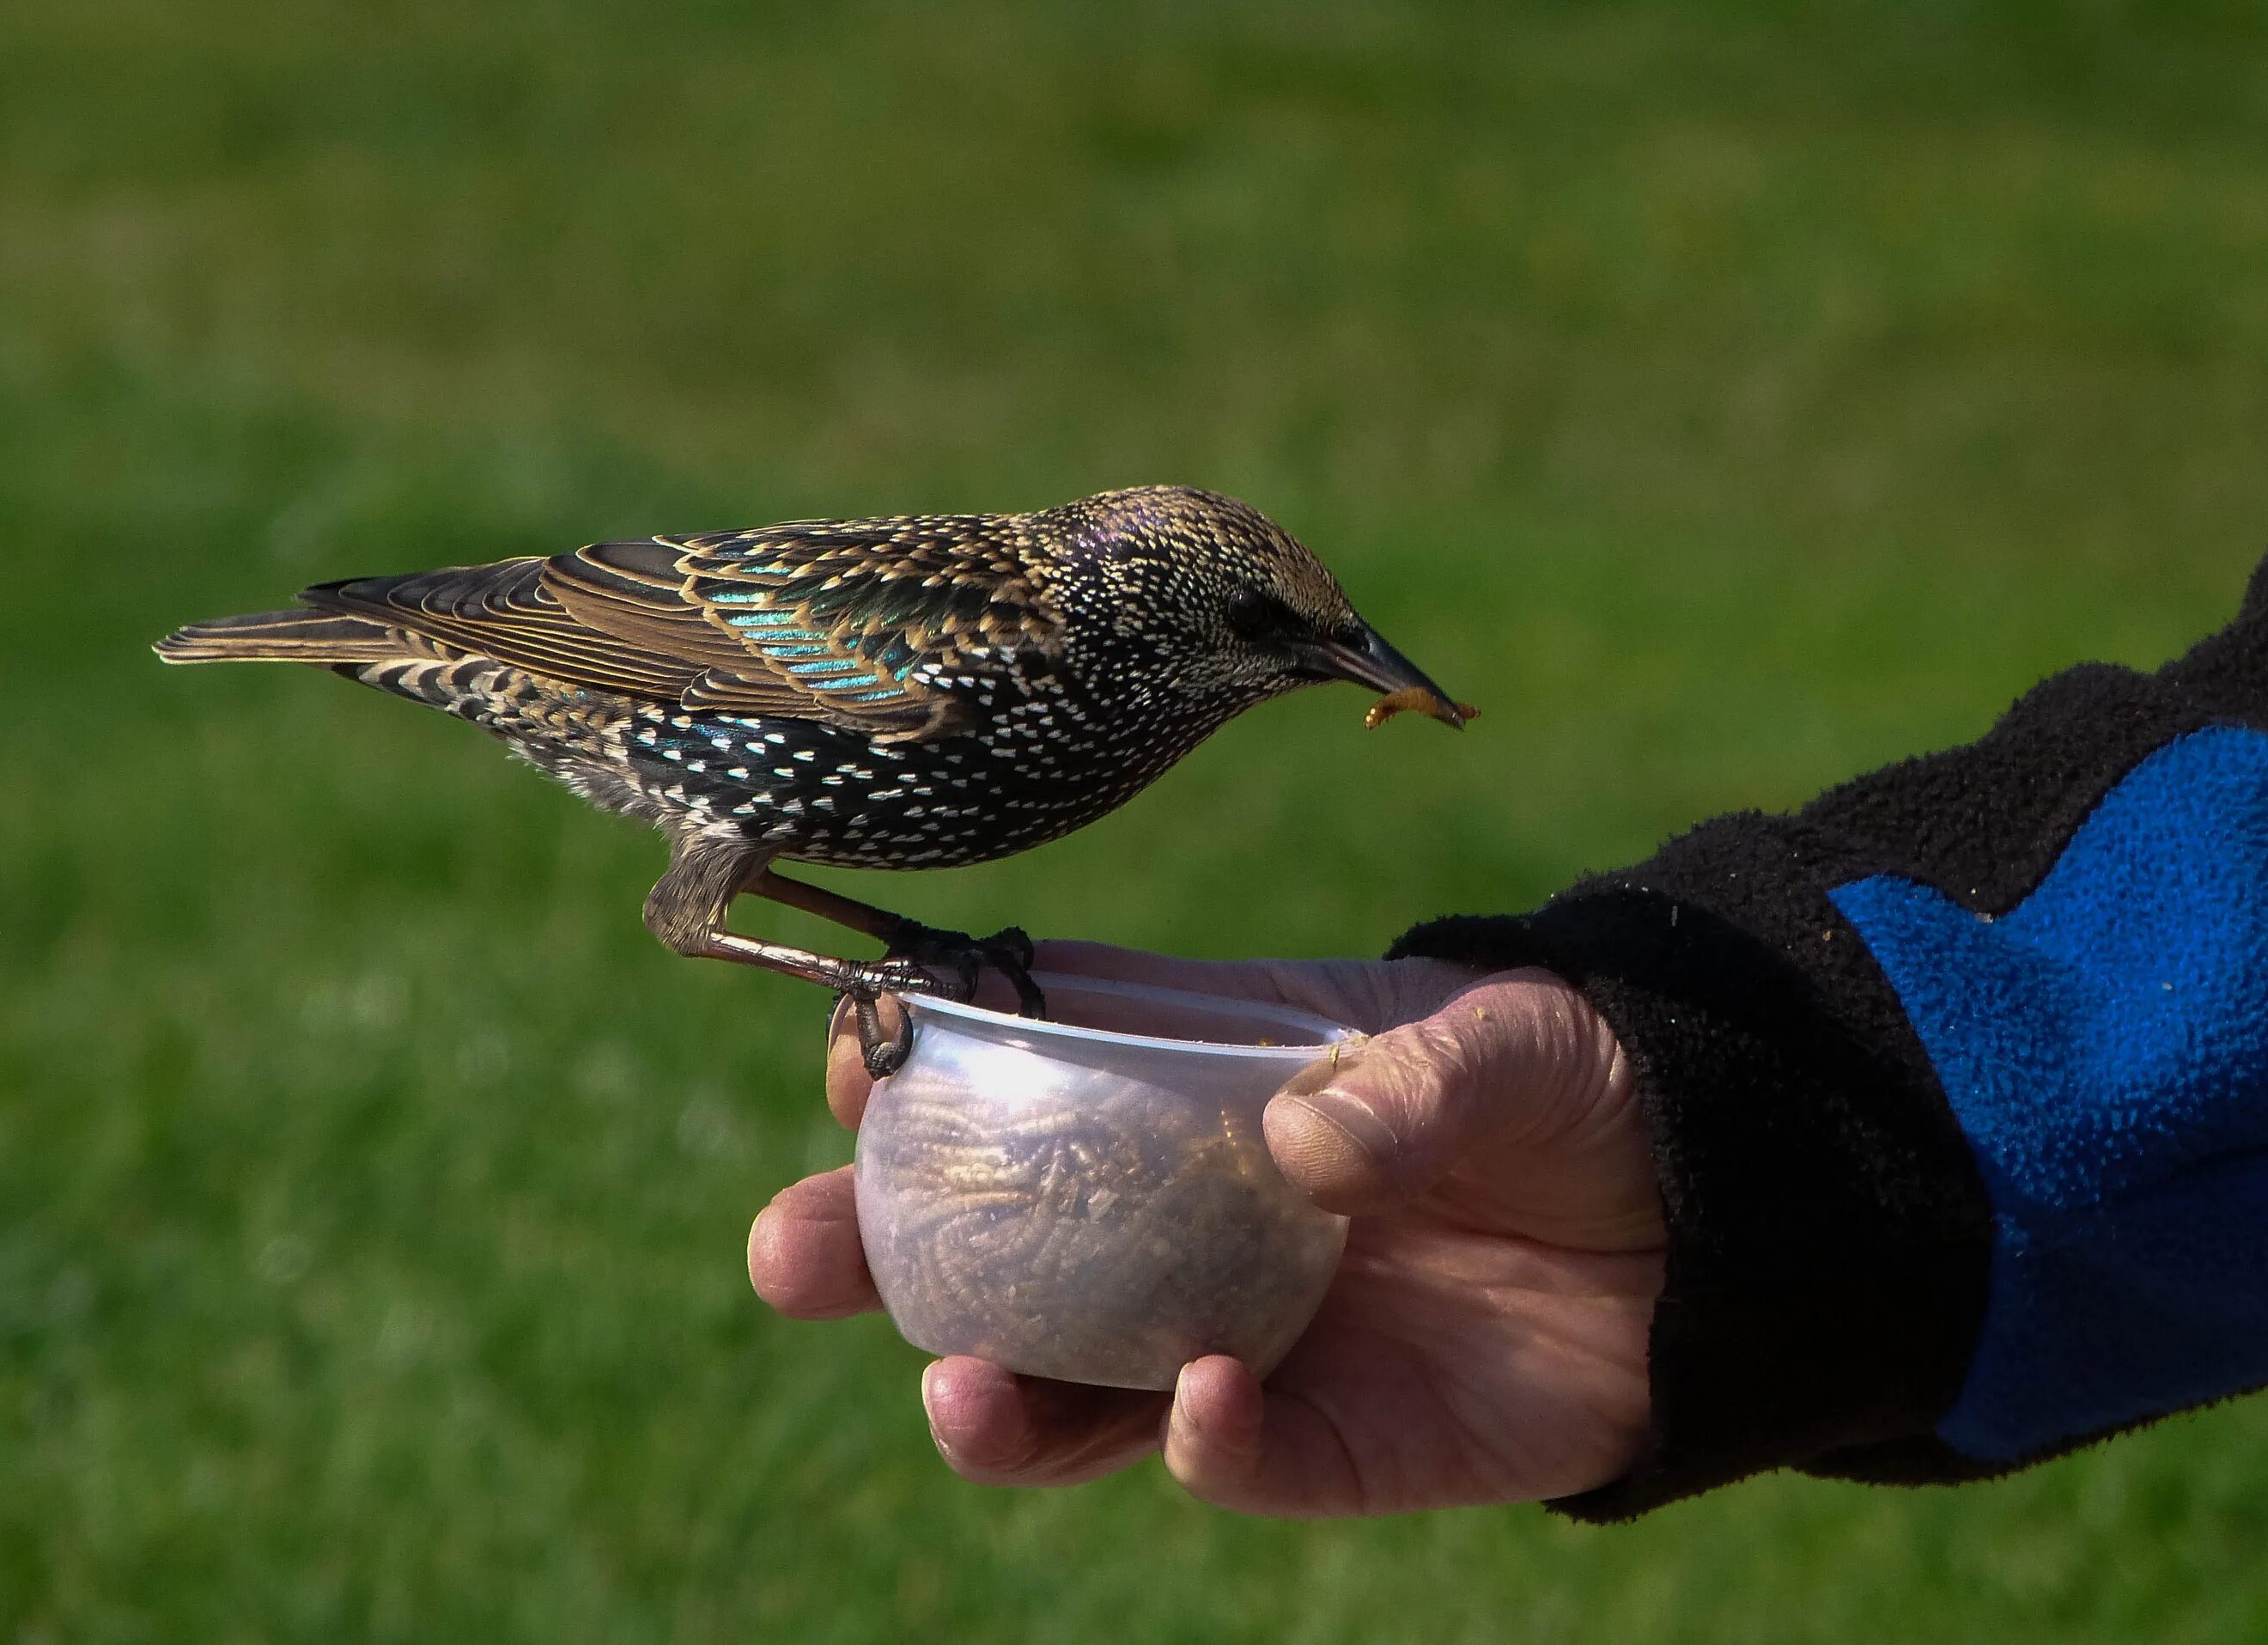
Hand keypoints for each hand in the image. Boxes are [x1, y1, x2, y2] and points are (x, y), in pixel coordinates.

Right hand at [747, 942, 1664, 1514]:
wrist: (1711, 1229)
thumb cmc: (1580, 1087)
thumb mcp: (1508, 1042)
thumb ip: (1412, 1080)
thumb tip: (1308, 1148)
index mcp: (1199, 1077)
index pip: (1022, 1062)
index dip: (922, 1062)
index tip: (856, 1064)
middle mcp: (1187, 1213)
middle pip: (997, 1244)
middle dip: (880, 1251)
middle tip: (790, 1257)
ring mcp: (1243, 1331)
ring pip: (1073, 1382)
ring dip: (1000, 1394)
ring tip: (956, 1388)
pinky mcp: (1328, 1439)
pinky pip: (1234, 1460)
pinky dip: (1204, 1442)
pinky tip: (1205, 1399)